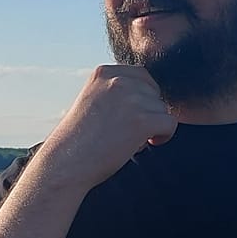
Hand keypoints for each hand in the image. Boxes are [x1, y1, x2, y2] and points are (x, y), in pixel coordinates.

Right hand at [30, 65, 177, 191]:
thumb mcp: (93, 101)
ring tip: (129, 140)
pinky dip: (164, 136)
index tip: (130, 117)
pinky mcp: (142, 120)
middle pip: (154, 92)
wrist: (66, 164)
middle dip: (147, 112)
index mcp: (103, 73)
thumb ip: (115, 92)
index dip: (143, 98)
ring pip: (162, 109)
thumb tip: (151, 96)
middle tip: (128, 132)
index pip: (141, 76)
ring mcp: (131, 99)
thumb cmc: (78, 140)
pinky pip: (170, 123)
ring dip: (152, 126)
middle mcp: (118, 81)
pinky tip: (146, 143)